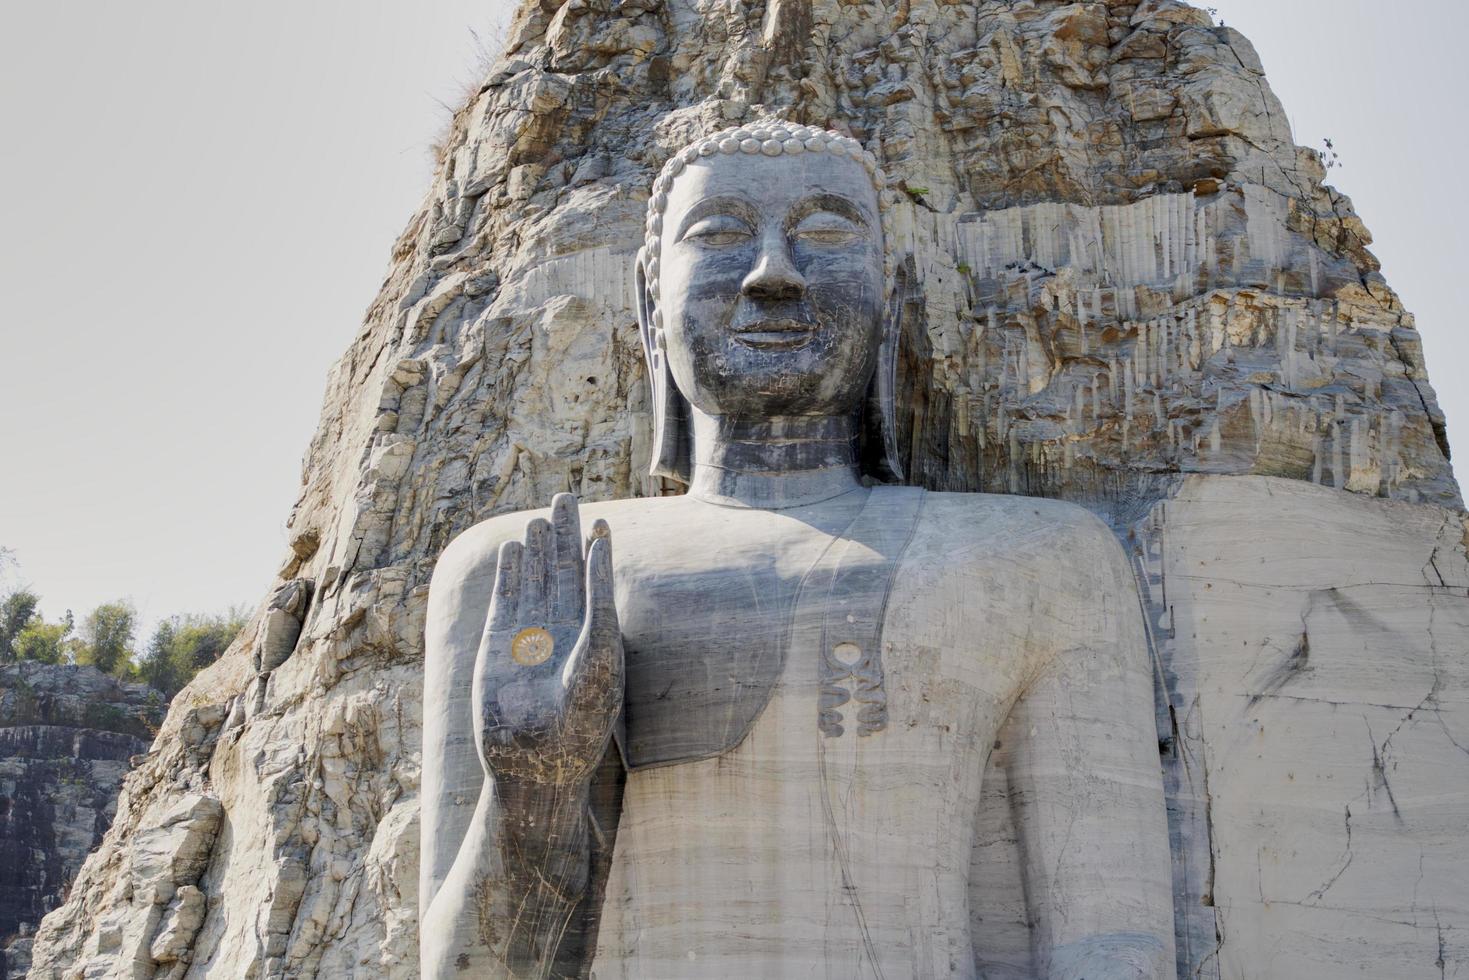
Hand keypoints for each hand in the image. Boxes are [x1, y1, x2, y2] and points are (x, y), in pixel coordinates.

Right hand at [473, 493, 622, 786]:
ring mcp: (530, 635)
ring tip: (541, 517)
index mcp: (597, 634)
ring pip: (534, 580)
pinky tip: (515, 547)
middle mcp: (564, 631)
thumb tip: (602, 545)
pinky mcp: (498, 643)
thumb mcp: (601, 653)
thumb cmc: (581, 717)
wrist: (537, 761)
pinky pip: (506, 598)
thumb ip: (601, 599)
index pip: (596, 581)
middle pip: (563, 570)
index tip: (600, 522)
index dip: (596, 550)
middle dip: (564, 535)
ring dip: (537, 548)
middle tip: (565, 497)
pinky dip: (510, 572)